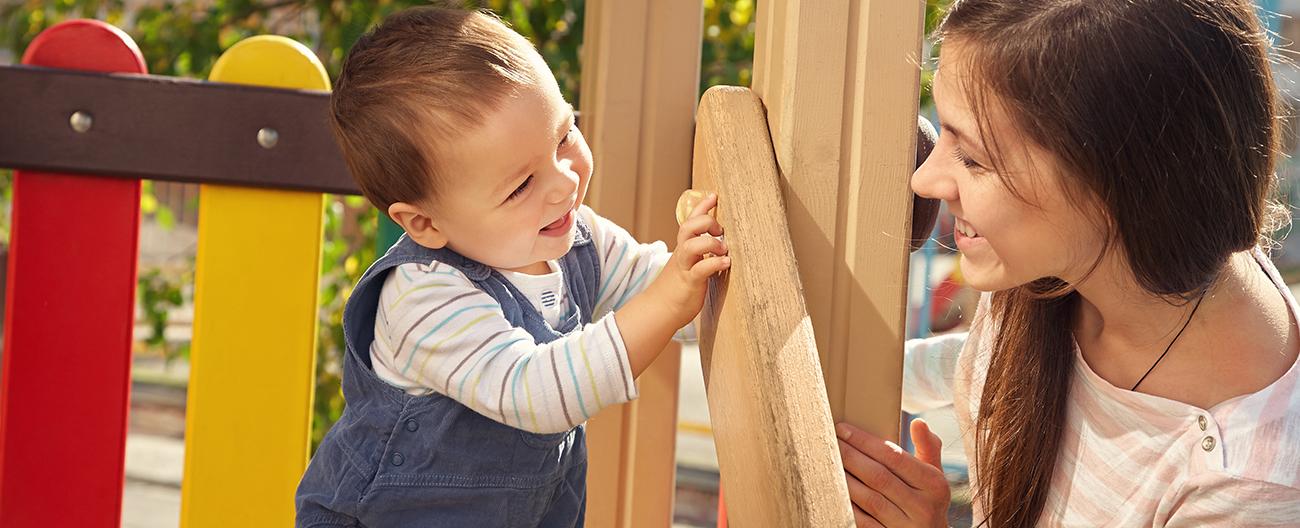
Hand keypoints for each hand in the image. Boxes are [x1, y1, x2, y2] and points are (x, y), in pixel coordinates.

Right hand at [647, 192, 729, 328]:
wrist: (660, 310)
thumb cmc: (678, 288)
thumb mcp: (688, 265)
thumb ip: (699, 253)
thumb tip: (719, 244)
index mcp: (683, 248)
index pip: (690, 221)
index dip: (701, 207)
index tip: (714, 195)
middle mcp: (683, 255)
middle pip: (688, 227)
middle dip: (706, 221)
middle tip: (720, 230)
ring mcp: (685, 268)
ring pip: (691, 245)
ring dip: (710, 242)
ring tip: (724, 249)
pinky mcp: (690, 283)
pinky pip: (701, 269)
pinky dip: (715, 264)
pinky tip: (726, 263)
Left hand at [837, 419, 949, 527]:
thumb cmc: (928, 499)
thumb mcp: (934, 475)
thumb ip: (928, 447)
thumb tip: (918, 422)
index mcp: (934, 485)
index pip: (894, 456)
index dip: (865, 441)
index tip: (843, 429)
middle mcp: (922, 507)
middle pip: (878, 476)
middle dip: (850, 456)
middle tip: (830, 442)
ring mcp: (904, 526)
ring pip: (868, 499)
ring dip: (845, 479)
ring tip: (828, 462)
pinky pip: (862, 521)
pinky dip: (847, 505)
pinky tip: (834, 490)